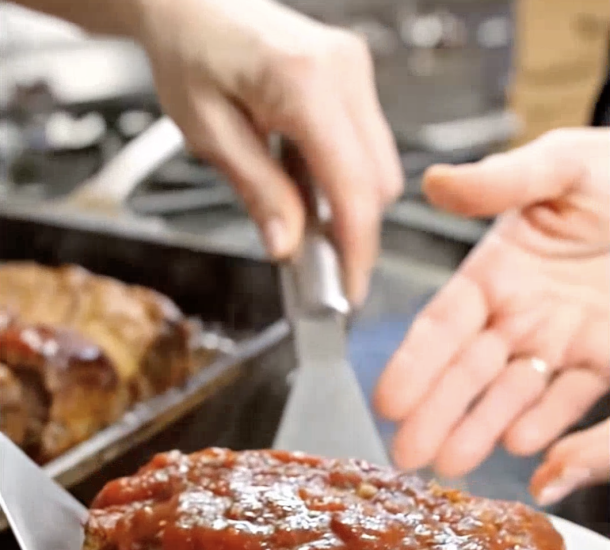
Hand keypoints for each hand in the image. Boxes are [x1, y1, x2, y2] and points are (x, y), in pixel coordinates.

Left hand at [136, 0, 402, 303]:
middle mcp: (344, 70)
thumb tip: (289, 246)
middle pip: (380, 182)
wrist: (191, 3)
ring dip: (348, 206)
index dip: (356, 249)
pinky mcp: (354, 77)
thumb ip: (258, 191)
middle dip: (354, 232)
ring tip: (301, 218)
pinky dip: (343, 179)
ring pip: (380, 168)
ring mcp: (355, 70)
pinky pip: (367, 146)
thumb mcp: (209, 133)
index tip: (349, 291)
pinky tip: (305, 184)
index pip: (353, 187)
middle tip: (316, 267)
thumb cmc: (190, 52)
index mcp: (304, 82)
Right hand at [375, 128, 609, 495]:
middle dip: (436, 413)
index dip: (415, 362)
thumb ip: (504, 181)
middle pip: (469, 372)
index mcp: (499, 272)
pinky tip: (526, 445)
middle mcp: (523, 316)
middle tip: (405, 453)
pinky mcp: (607, 360)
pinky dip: (553, 425)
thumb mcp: (565, 165)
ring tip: (453, 461)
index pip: (445, 325)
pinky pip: (576, 400)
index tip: (388, 399)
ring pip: (515, 396)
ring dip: (482, 429)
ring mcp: (564, 343)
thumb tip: (436, 183)